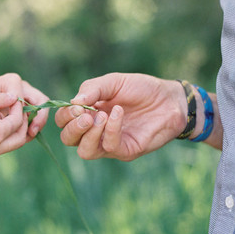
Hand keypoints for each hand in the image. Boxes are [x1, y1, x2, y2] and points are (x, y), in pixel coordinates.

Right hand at [55, 73, 187, 160]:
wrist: (170, 99)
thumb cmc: (142, 89)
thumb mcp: (114, 82)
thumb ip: (93, 89)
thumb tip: (73, 102)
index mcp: (88, 113)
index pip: (64, 122)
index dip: (65, 115)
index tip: (77, 106)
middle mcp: (95, 131)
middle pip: (69, 139)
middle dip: (72, 127)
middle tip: (84, 115)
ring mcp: (109, 143)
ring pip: (85, 151)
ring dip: (88, 134)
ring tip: (99, 117)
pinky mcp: (126, 150)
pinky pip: (110, 146)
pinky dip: (111, 129)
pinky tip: (118, 113)